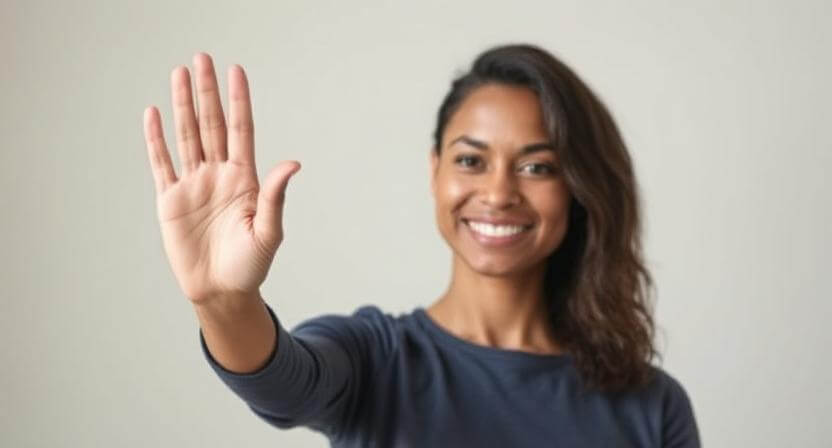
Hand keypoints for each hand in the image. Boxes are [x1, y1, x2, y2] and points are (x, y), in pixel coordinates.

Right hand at [142, 53, 299, 304]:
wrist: (221, 291)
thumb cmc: (250, 265)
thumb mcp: (268, 231)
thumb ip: (276, 196)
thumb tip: (293, 163)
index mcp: (245, 179)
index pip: (241, 130)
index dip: (238, 101)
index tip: (236, 71)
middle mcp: (219, 175)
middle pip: (212, 125)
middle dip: (207, 92)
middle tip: (202, 58)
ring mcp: (194, 185)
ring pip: (187, 137)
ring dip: (183, 106)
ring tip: (179, 75)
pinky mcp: (170, 200)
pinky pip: (162, 163)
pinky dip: (156, 140)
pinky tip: (154, 114)